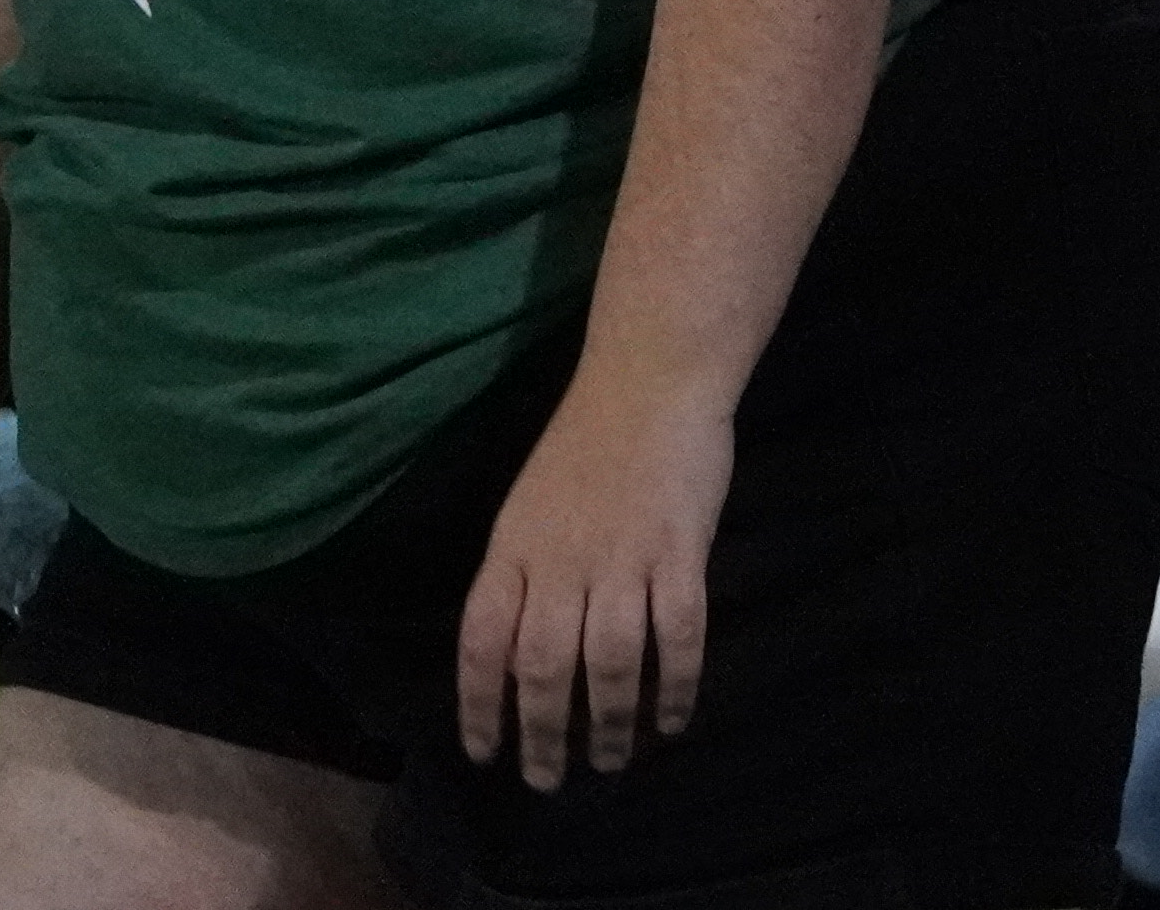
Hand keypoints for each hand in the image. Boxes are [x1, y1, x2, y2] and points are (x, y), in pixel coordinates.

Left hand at [458, 370, 734, 787]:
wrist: (649, 378)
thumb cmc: (585, 443)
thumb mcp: (528, 505)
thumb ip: (522, 573)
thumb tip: (514, 654)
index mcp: (514, 548)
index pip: (482, 640)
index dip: (479, 703)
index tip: (484, 752)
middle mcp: (561, 559)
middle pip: (542, 666)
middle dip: (542, 734)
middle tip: (548, 781)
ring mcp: (623, 557)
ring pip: (608, 663)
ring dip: (607, 724)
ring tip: (610, 761)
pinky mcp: (680, 552)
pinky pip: (677, 635)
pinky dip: (674, 687)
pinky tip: (671, 721)